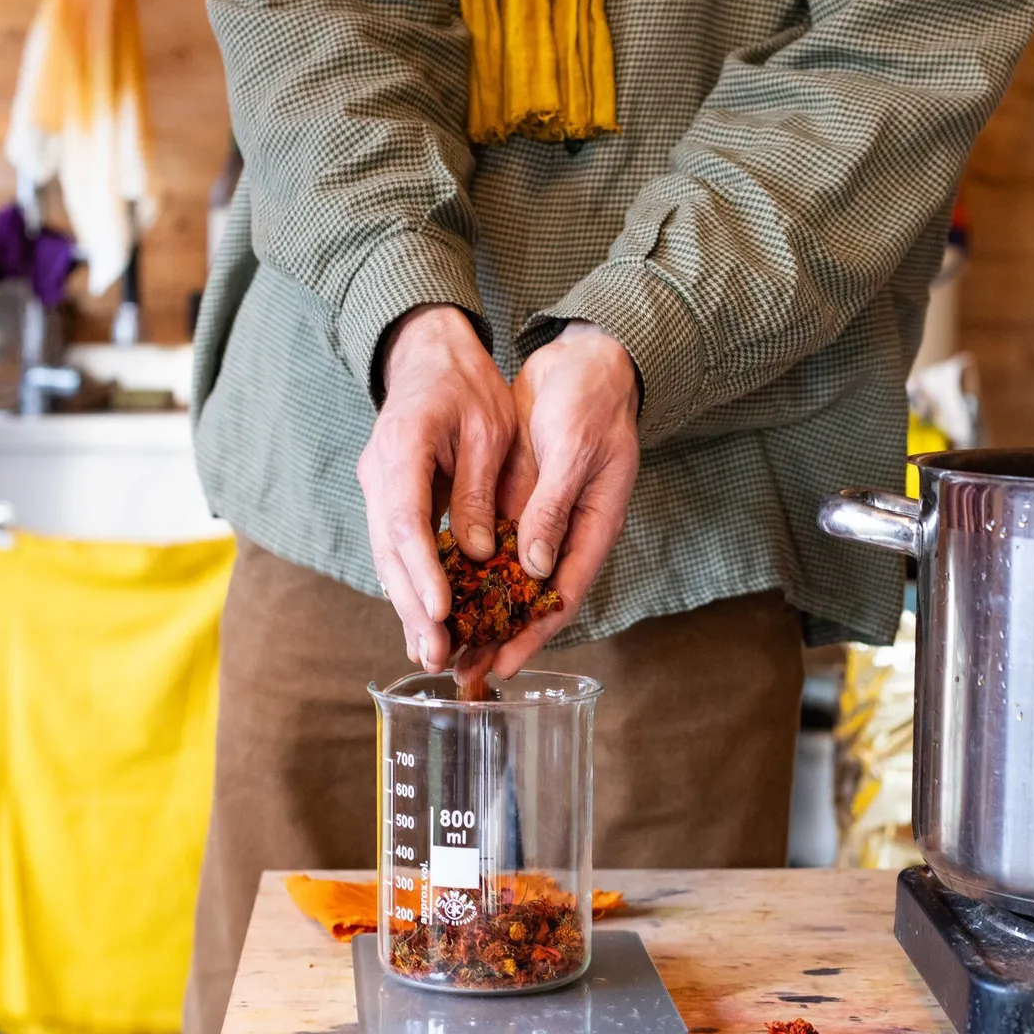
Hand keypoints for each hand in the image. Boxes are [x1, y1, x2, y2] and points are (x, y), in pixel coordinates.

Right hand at [358, 304, 515, 671]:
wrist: (427, 354)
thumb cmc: (466, 384)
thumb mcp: (489, 428)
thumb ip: (479, 489)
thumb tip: (474, 552)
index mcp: (403, 447)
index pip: (406, 520)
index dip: (422, 571)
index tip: (442, 610)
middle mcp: (378, 472)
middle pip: (388, 551)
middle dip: (412, 607)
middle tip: (435, 655)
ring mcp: (375, 486)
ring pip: (386, 557)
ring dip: (407, 607)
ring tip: (430, 655)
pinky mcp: (386, 497)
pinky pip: (394, 549)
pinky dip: (409, 586)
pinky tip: (425, 623)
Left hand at [479, 321, 639, 679]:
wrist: (583, 361)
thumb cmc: (590, 401)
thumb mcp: (573, 450)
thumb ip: (553, 507)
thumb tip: (534, 566)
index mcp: (593, 526)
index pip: (562, 595)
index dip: (532, 635)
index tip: (504, 665)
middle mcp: (566, 533)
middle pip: (531, 600)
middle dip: (498, 638)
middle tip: (462, 672)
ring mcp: (541, 519)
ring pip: (507, 580)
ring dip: (479, 612)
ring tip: (445, 644)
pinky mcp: (519, 501)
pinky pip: (492, 547)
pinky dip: (470, 572)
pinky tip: (441, 590)